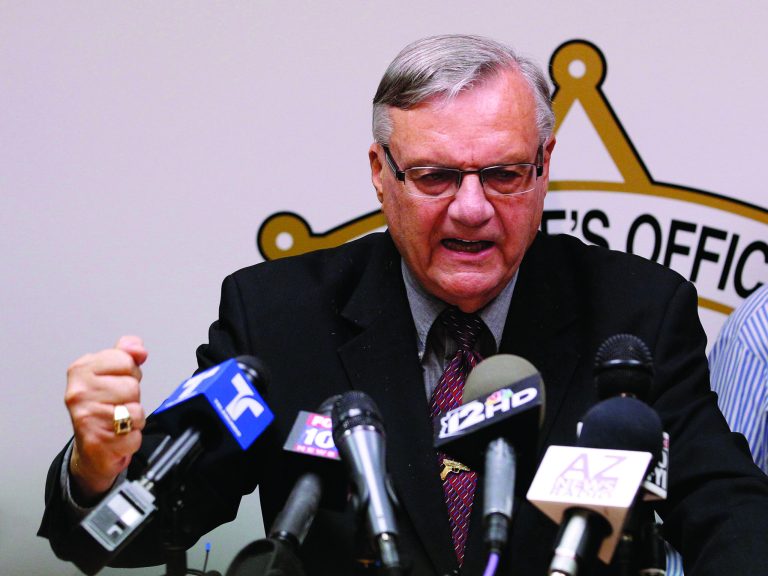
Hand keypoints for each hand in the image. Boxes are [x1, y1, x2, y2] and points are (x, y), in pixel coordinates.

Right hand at [65, 335, 147, 502]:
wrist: (91, 449)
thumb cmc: (102, 407)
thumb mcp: (111, 373)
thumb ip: (126, 354)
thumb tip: (137, 348)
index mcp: (81, 370)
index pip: (125, 360)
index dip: (130, 372)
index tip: (117, 381)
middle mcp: (78, 393)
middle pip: (132, 386)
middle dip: (132, 397)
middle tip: (117, 404)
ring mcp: (86, 417)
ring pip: (135, 410)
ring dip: (134, 418)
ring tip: (118, 420)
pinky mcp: (97, 441)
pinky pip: (135, 435)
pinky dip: (132, 438)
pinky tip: (117, 436)